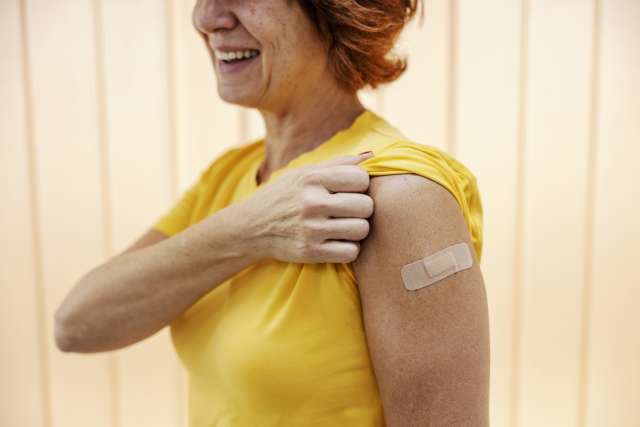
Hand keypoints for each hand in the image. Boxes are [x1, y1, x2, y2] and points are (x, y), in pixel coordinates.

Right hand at [244, 152, 374, 263]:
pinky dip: (348, 249)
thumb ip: (338, 164)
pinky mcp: (310, 253)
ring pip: (361, 230)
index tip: (350, 190)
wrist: (250, 228)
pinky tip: (337, 241)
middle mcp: (311, 203)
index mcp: (312, 178)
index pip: (361, 179)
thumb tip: (373, 156)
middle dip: (362, 208)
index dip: (361, 185)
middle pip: (366, 206)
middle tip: (349, 210)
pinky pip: (351, 252)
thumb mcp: (303, 173)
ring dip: (357, 229)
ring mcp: (311, 230)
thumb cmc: (283, 196)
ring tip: (344, 226)